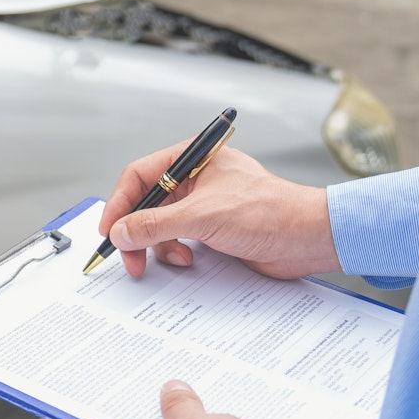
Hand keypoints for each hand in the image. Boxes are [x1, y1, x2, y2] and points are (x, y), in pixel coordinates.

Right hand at [99, 145, 337, 278]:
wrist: (308, 238)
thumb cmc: (269, 211)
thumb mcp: (202, 216)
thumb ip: (155, 224)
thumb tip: (121, 231)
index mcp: (192, 160)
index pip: (139, 176)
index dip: (120, 203)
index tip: (109, 231)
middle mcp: (196, 179)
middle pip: (147, 204)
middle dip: (137, 232)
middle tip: (130, 257)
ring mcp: (204, 205)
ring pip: (161, 225)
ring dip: (161, 246)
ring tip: (176, 257)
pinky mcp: (213, 229)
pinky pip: (179, 240)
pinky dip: (177, 252)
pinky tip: (191, 259)